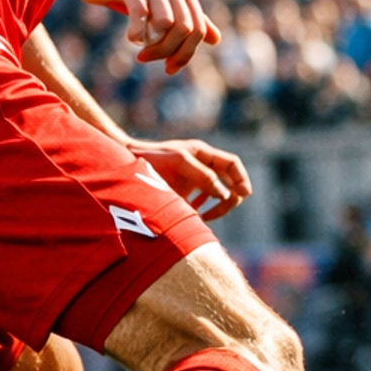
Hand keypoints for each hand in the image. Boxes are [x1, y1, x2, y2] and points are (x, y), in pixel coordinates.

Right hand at [70, 0, 219, 72]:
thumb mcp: (161, 5)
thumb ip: (188, 20)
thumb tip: (216, 39)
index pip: (197, 30)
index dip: (186, 54)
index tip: (168, 69)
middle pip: (184, 29)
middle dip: (168, 51)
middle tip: (146, 59)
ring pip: (167, 23)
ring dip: (154, 45)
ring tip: (140, 50)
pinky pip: (140, 13)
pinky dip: (137, 32)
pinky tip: (131, 38)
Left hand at [128, 138, 251, 220]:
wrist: (128, 162)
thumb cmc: (152, 158)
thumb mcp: (180, 162)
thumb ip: (203, 176)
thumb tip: (225, 193)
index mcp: (204, 153)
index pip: (233, 164)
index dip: (241, 179)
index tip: (242, 195)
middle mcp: (202, 166)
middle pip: (229, 183)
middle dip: (229, 199)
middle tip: (215, 212)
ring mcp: (194, 179)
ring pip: (218, 195)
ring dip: (216, 208)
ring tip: (204, 217)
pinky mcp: (184, 191)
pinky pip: (203, 203)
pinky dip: (203, 210)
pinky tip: (194, 213)